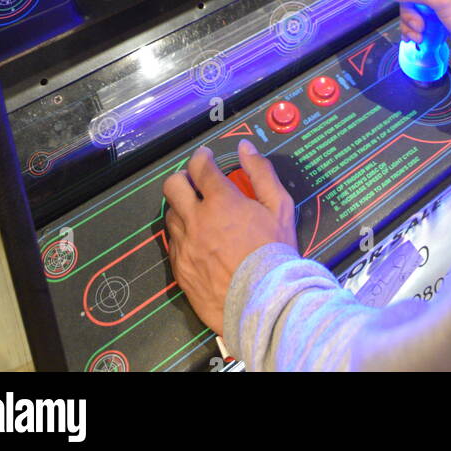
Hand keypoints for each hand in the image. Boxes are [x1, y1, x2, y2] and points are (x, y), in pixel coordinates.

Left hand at [163, 139, 297, 334]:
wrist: (262, 301)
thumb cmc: (274, 252)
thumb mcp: (279, 207)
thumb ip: (261, 173)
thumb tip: (246, 148)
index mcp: (220, 201)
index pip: (200, 166)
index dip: (202, 157)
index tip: (206, 158)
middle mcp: (196, 220)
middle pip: (172, 186)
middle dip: (183, 177)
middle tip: (195, 183)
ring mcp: (184, 245)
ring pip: (170, 215)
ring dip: (182, 208)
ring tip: (198, 214)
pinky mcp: (179, 268)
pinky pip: (172, 243)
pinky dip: (182, 236)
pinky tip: (197, 241)